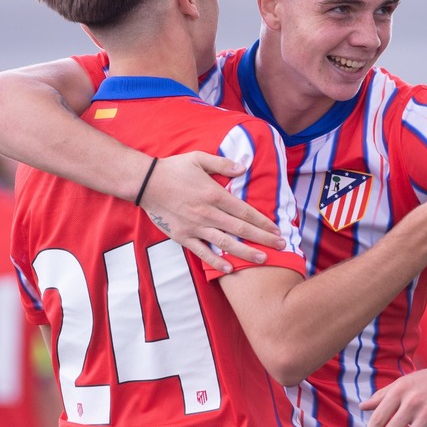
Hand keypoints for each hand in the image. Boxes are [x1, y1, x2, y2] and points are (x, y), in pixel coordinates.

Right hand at [140, 152, 285, 272]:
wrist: (145, 183)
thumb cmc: (173, 168)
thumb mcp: (199, 158)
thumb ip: (223, 163)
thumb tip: (243, 168)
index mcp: (214, 194)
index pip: (244, 210)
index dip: (263, 221)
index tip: (276, 229)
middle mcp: (207, 213)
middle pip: (240, 228)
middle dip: (263, 238)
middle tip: (281, 246)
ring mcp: (195, 226)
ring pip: (225, 242)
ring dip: (245, 252)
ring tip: (263, 259)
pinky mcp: (182, 236)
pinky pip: (201, 252)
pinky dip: (215, 261)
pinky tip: (229, 268)